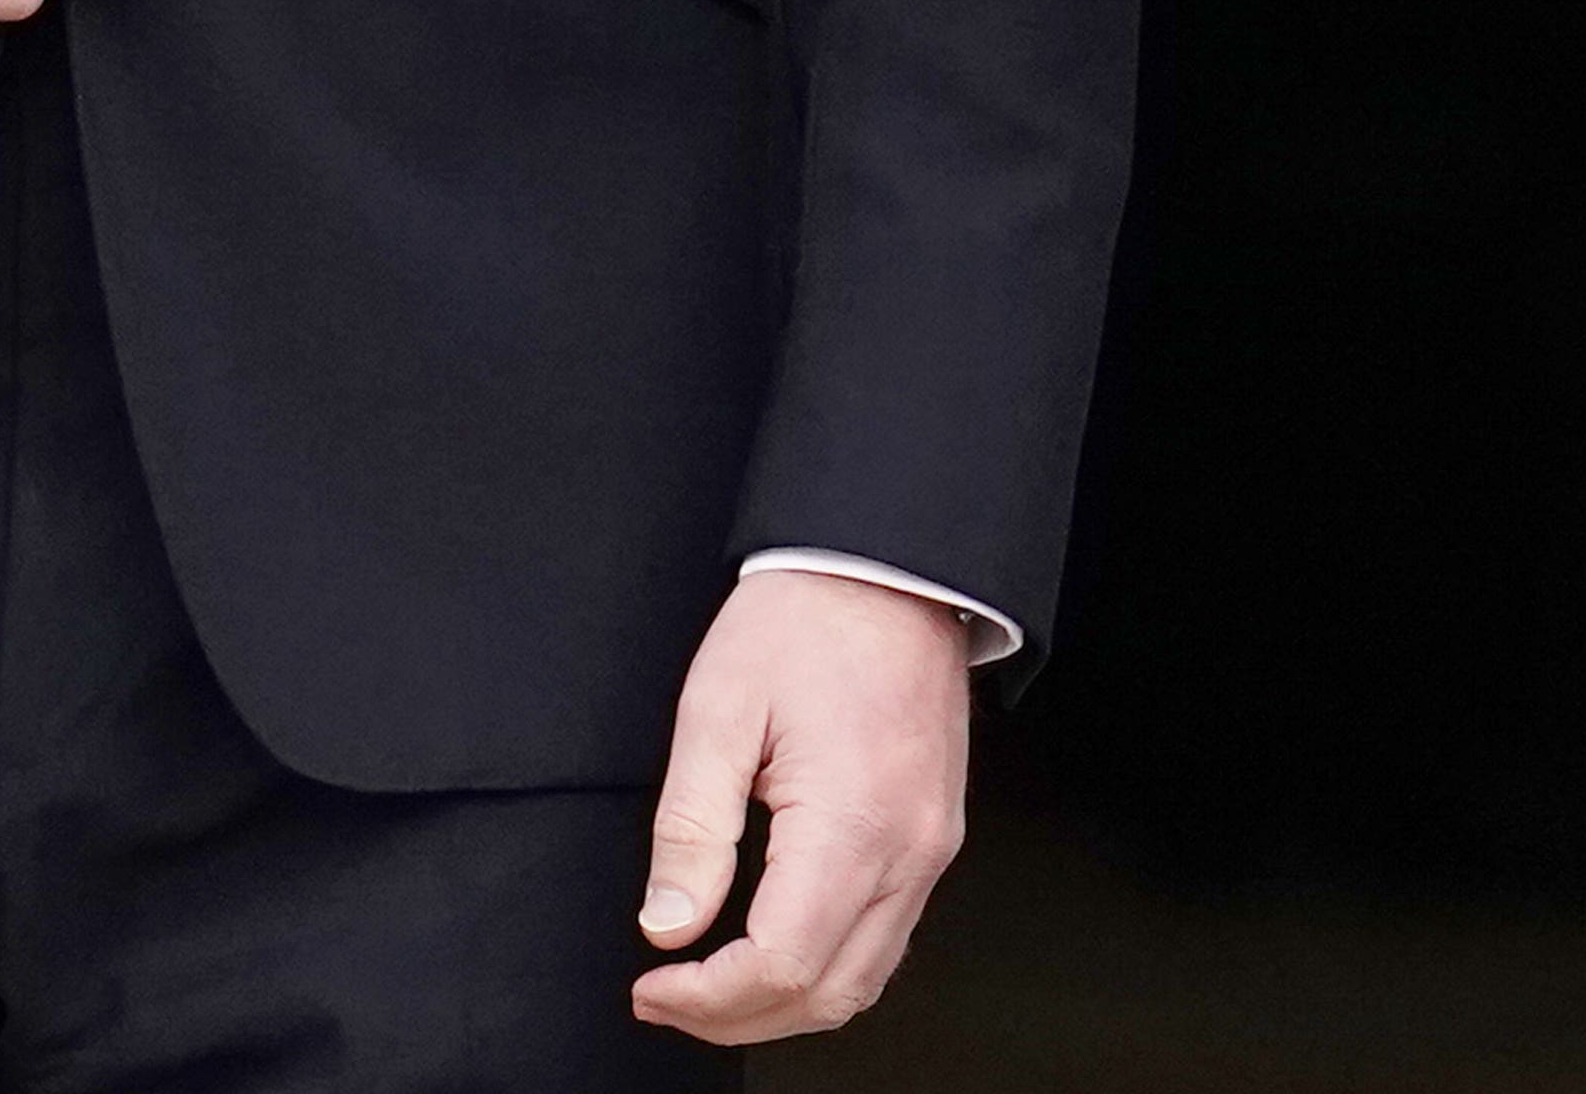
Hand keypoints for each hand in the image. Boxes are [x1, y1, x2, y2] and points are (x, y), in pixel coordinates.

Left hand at [628, 570, 973, 1043]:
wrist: (886, 567)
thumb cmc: (806, 619)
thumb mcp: (717, 709)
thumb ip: (690, 829)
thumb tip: (668, 925)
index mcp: (854, 820)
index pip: (782, 964)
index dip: (707, 998)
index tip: (652, 986)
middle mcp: (909, 848)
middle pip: (828, 995)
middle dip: (737, 1018)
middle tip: (667, 999)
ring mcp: (931, 847)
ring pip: (864, 980)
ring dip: (784, 1004)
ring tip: (710, 988)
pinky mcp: (933, 837)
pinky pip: (886, 938)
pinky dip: (825, 967)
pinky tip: (772, 949)